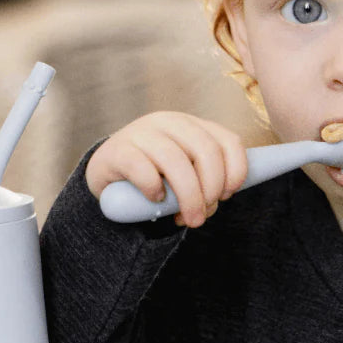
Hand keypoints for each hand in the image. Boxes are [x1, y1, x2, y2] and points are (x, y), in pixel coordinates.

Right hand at [85, 112, 248, 227]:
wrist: (107, 174)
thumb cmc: (156, 176)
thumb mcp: (186, 173)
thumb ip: (206, 181)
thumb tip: (218, 199)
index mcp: (193, 125)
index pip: (229, 142)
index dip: (235, 172)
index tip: (227, 196)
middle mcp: (170, 122)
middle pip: (206, 151)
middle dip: (210, 190)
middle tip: (202, 216)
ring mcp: (142, 132)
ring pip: (176, 161)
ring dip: (188, 197)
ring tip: (186, 220)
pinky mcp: (118, 150)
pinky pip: (143, 169)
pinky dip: (154, 189)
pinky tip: (155, 199)